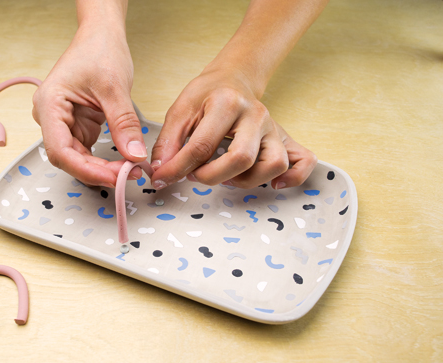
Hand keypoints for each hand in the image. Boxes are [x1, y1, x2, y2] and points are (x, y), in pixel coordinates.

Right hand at [32, 23, 146, 186]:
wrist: (101, 37)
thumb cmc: (99, 51)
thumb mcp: (115, 88)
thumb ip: (124, 124)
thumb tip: (134, 155)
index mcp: (49, 105)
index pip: (59, 150)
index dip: (85, 170)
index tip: (113, 177)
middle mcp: (50, 117)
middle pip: (68, 158)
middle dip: (97, 171)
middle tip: (127, 176)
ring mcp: (63, 123)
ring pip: (78, 158)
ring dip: (102, 168)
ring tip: (129, 170)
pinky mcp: (77, 125)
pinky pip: (88, 151)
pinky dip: (104, 160)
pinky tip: (122, 162)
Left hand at [149, 64, 316, 189]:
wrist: (233, 79)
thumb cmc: (207, 95)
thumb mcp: (180, 110)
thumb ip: (168, 142)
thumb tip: (160, 172)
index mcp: (227, 103)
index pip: (202, 146)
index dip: (178, 168)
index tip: (162, 178)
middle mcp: (256, 115)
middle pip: (241, 158)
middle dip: (211, 176)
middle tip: (194, 175)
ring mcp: (274, 128)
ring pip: (273, 164)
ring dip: (245, 180)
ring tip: (225, 176)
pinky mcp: (286, 138)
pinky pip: (302, 162)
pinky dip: (291, 178)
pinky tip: (272, 183)